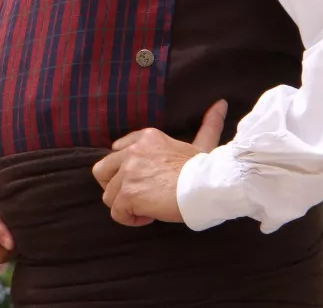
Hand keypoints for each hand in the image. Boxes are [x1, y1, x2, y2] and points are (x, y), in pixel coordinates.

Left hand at [91, 100, 226, 226]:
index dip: (124, 168)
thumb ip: (207, 125)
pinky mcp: (128, 193)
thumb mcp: (202, 143)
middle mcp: (132, 151)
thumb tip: (221, 104)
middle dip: (114, 186)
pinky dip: (129, 218)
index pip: (117, 149)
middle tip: (135, 196)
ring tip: (147, 209)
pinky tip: (148, 217)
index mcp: (146, 137)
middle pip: (102, 171)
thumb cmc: (207, 168)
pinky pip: (117, 212)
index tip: (142, 179)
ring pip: (109, 195)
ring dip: (125, 205)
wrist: (208, 185)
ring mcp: (128, 172)